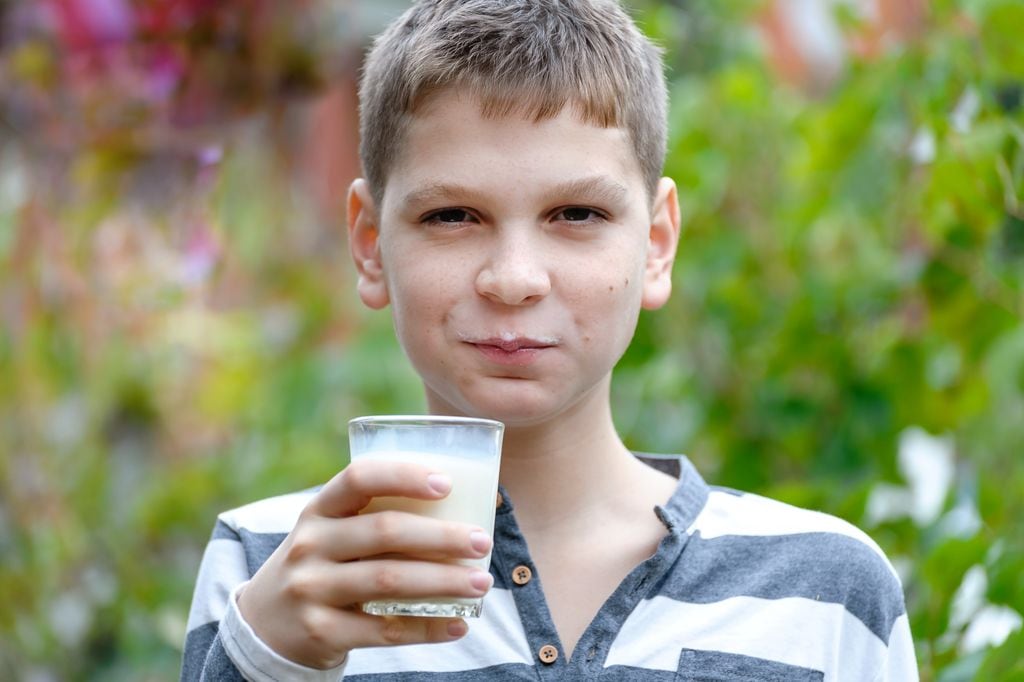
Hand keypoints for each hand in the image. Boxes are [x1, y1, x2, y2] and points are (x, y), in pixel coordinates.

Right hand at [236, 460, 493, 669]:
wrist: (266, 625)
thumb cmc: (322, 564)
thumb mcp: (331, 531)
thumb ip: (375, 516)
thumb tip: (463, 505)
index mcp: (319, 509)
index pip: (359, 478)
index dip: (404, 476)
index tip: (447, 483)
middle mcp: (310, 545)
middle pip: (385, 532)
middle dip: (442, 536)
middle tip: (481, 541)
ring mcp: (312, 589)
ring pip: (389, 581)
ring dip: (443, 582)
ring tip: (482, 583)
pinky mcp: (322, 632)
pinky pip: (384, 630)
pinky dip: (426, 628)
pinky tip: (458, 624)